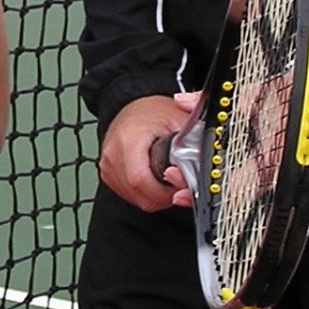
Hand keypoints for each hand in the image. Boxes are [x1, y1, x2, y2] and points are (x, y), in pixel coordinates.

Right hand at [99, 94, 199, 212]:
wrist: (134, 108)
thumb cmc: (154, 112)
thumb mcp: (179, 121)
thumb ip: (193, 145)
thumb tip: (200, 170)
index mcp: (128, 139)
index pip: (142, 181)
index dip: (167, 189)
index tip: (180, 181)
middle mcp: (113, 155)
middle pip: (142, 195)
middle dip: (166, 195)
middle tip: (177, 179)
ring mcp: (107, 166)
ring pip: (138, 200)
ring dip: (157, 196)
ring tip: (167, 176)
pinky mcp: (107, 174)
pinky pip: (130, 196)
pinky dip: (146, 193)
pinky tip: (154, 178)